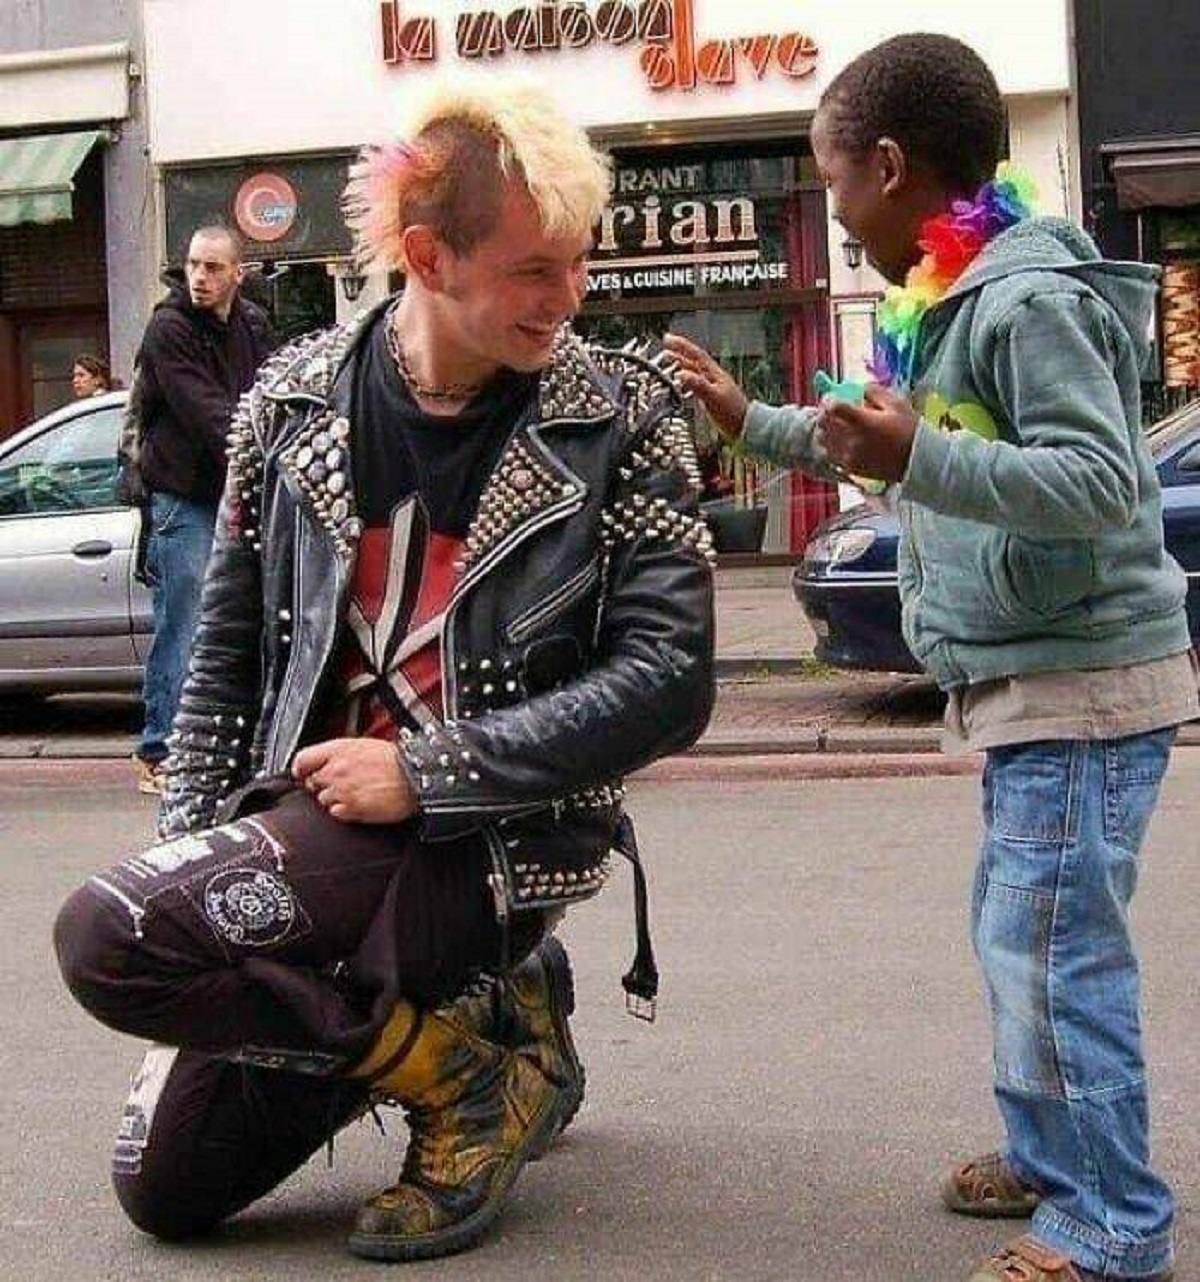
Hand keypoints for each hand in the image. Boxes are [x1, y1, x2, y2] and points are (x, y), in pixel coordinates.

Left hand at [291, 737, 417, 824]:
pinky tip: (359, 802)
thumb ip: (341, 753)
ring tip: (355, 793)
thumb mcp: (365, 745)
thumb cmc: (397, 761)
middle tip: (340, 784)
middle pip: (311, 782)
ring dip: (334, 798)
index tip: (304, 773)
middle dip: (322, 784)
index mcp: (339, 750)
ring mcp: (342, 791)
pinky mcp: (351, 809)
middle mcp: (336, 770)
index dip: (301, 768)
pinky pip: (335, 813)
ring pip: (322, 799)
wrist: (417, 777)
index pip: (303, 760)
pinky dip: (344, 810)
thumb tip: (327, 760)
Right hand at [662, 334, 748, 437]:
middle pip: (694, 359)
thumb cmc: (732, 413)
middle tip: (666, 344)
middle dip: (679, 351)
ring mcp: (712, 386)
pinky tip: (681, 381)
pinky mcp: (710, 396)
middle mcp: (713, 377)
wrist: (745, 427)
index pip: (696, 355)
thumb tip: (681, 374)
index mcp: (714, 374)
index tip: (668, 339)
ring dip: (681, 363)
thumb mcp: (713, 398)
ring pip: (694, 370)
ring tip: (669, 359)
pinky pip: (695, 381)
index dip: (681, 346)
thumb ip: (697, 385)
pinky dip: (685, 378)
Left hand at [818, 384, 919, 483]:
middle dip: (825, 414)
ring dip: (825, 431)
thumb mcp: (897, 404)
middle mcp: (852, 439)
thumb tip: (858, 389)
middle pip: (824, 424)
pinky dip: (831, 447)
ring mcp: (850, 456)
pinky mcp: (851, 468)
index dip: (828, 401)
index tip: (831, 398)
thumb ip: (875, 392)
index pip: (833, 408)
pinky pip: (831, 456)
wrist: (916, 461)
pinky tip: (840, 443)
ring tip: (834, 427)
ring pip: (823, 441)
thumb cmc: (909, 430)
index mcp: (863, 421)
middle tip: (831, 411)